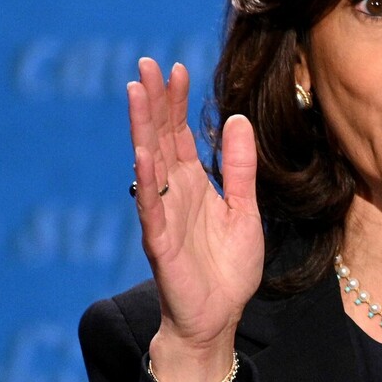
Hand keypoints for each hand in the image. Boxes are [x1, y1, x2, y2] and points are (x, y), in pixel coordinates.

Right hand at [128, 58, 263, 381]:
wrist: (219, 317)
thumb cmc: (229, 267)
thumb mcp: (245, 208)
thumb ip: (241, 168)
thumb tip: (237, 120)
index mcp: (193, 185)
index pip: (180, 135)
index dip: (177, 103)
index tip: (178, 68)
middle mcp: (173, 194)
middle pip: (159, 138)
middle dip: (153, 102)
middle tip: (145, 64)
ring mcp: (164, 216)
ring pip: (149, 164)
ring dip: (142, 128)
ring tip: (136, 93)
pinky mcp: (161, 243)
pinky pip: (152, 208)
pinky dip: (147, 180)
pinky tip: (143, 154)